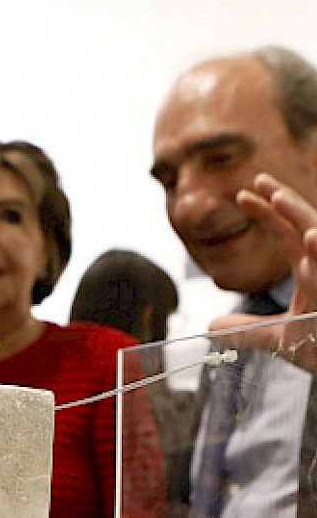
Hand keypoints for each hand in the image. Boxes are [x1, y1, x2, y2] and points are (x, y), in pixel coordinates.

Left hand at [208, 173, 316, 370]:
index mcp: (310, 273)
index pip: (286, 234)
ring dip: (303, 217)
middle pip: (306, 225)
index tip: (242, 195)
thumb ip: (246, 330)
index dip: (266, 212)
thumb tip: (210, 327)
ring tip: (279, 197)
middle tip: (259, 179)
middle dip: (284, 201)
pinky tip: (313, 237)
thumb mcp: (279, 339)